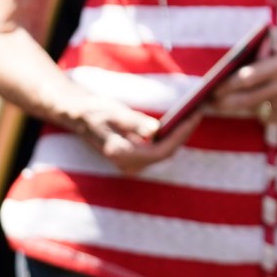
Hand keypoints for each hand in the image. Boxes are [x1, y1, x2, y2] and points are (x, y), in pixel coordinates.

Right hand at [68, 95, 184, 172]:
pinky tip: (179, 123)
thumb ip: (134, 122)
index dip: (179, 136)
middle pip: (166, 153)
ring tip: (192, 115)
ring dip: (179, 135)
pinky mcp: (135, 159)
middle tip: (197, 112)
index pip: (160, 151)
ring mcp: (132, 164)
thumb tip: (155, 130)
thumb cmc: (95, 111)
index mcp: (121, 154)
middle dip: (183, 134)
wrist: (79, 116)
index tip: (192, 117)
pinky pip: (159, 150)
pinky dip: (170, 137)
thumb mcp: (113, 112)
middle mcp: (127, 164)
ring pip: (164, 152)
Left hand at [210, 36, 276, 119]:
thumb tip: (230, 67)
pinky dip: (258, 112)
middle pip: (245, 100)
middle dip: (224, 103)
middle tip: (212, 102)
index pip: (245, 78)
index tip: (212, 88)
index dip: (225, 85)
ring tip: (226, 103)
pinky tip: (255, 103)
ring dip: (239, 107)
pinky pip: (267, 117)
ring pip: (253, 110)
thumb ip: (261, 58)